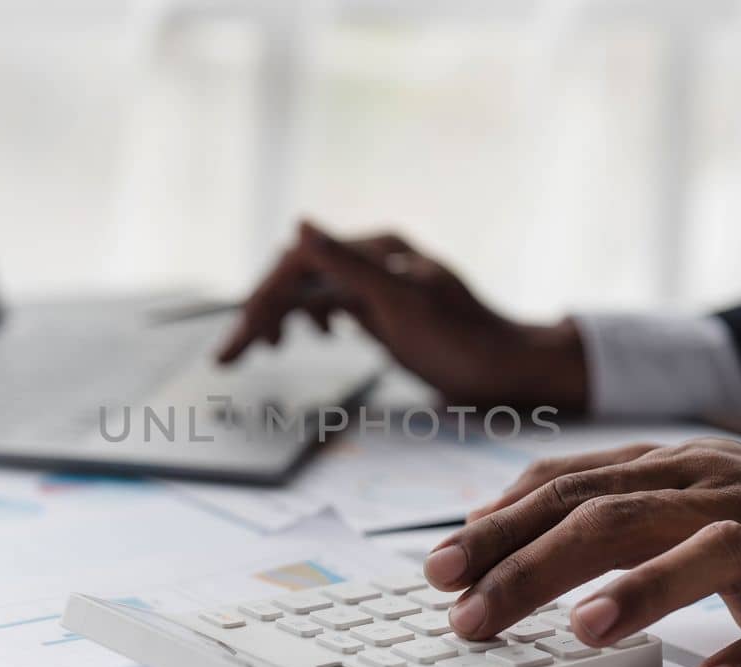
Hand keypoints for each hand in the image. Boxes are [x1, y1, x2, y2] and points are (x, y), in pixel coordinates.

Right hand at [217, 220, 588, 411]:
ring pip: (311, 291)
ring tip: (261, 350)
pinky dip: (311, 318)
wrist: (513, 370)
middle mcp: (374, 257)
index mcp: (376, 249)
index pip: (298, 266)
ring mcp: (380, 282)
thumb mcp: (400, 304)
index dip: (261, 302)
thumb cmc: (463, 342)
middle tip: (227, 359)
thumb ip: (347, 265)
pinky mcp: (386, 307)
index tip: (237, 347)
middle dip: (260, 314)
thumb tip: (298, 223)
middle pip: (298, 278)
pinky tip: (314, 337)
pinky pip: (332, 303)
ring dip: (279, 316)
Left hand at [422, 439, 740, 666]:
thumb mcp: (668, 485)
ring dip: (643, 591)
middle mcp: (716, 494)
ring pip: (710, 554)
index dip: (500, 528)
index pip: (569, 489)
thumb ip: (583, 496)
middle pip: (617, 517)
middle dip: (534, 566)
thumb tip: (483, 522)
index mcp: (668, 468)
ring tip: (583, 629)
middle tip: (474, 613)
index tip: (440, 570)